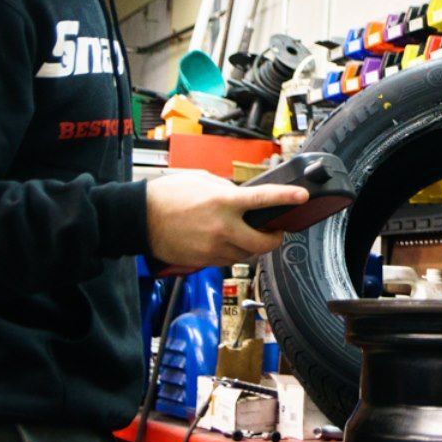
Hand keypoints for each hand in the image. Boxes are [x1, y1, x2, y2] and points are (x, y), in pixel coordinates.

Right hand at [145, 170, 309, 269]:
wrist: (139, 219)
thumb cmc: (166, 195)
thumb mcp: (201, 180)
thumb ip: (226, 189)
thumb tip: (241, 197)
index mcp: (223, 202)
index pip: (264, 200)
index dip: (287, 198)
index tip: (302, 197)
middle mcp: (222, 228)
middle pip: (263, 243)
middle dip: (274, 238)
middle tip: (275, 230)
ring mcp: (213, 248)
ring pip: (246, 254)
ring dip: (251, 245)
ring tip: (244, 233)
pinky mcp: (204, 261)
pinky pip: (228, 260)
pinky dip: (232, 251)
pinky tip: (224, 240)